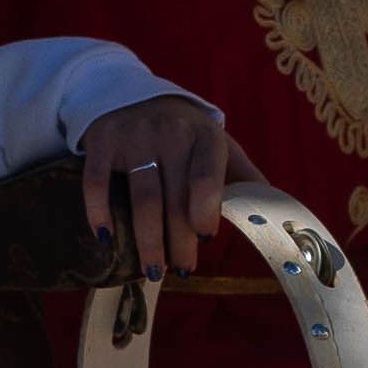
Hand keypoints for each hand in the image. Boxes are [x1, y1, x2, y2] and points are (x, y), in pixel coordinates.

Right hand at [78, 91, 237, 283]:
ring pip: (141, 198)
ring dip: (147, 240)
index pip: (207, 177)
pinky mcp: (101, 143)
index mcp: (205, 137)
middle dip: (179, 241)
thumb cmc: (181, 131)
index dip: (206, 210)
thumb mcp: (216, 143)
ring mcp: (133, 139)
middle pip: (175, 198)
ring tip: (153, 271)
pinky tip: (105, 237)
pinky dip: (98, 212)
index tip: (206, 239)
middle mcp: (170, 135)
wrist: (132, 96)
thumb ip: (243, 174)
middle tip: (181, 271)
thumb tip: (271, 210)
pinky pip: (96, 183)